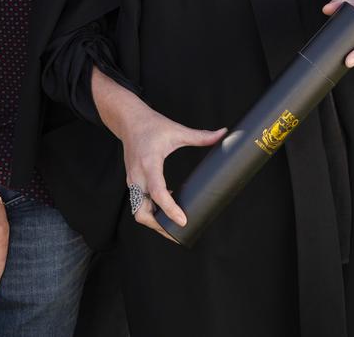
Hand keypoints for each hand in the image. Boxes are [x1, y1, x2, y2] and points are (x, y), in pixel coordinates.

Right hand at [118, 105, 225, 240]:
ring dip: (154, 221)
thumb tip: (223, 134)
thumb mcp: (177, 130)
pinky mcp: (132, 182)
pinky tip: (167, 203)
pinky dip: (151, 210)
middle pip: (142, 212)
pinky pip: (139, 203)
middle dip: (159, 226)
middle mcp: (138, 176)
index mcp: (149, 163)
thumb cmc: (152, 125)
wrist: (129, 121)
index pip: (158, 192)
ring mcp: (132, 181)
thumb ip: (201, 136)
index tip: (183, 221)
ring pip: (138, 211)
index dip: (170, 209)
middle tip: (179, 232)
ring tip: (174, 222)